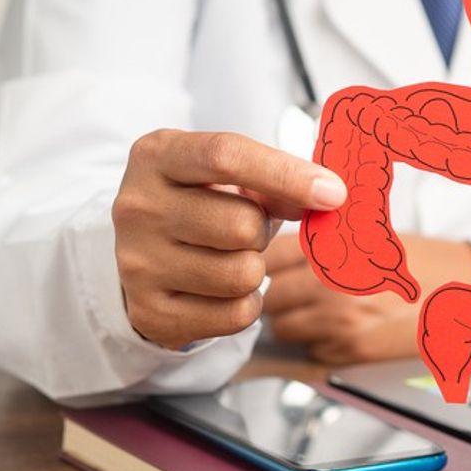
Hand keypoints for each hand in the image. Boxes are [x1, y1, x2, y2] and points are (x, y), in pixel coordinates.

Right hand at [112, 130, 346, 349]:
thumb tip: (326, 197)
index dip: (287, 175)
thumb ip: (275, 181)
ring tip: (231, 256)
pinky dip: (245, 304)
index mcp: (157, 155)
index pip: (226, 156)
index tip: (333, 193)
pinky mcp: (149, 312)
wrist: (142, 252)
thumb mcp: (229, 176)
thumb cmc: (201, 202)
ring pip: (242, 274)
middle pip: (241, 224)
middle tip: (248, 229)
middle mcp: (137, 206)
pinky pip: (235, 315)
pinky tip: (223, 289)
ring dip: (255, 268)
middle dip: (262, 230)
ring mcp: (137, 262)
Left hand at [262, 233, 470, 363]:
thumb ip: (323, 234)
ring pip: (283, 328)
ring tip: (315, 311)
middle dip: (276, 294)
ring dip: (293, 321)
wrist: (465, 288)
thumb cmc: (422, 259)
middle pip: (270, 295)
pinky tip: (340, 329)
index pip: (270, 256)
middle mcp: (332, 283)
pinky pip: (310, 351)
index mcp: (336, 246)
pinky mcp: (353, 350)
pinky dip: (317, 343)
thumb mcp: (372, 231)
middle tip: (292, 290)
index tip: (270, 264)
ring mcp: (340, 319)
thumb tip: (275, 239)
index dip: (266, 261)